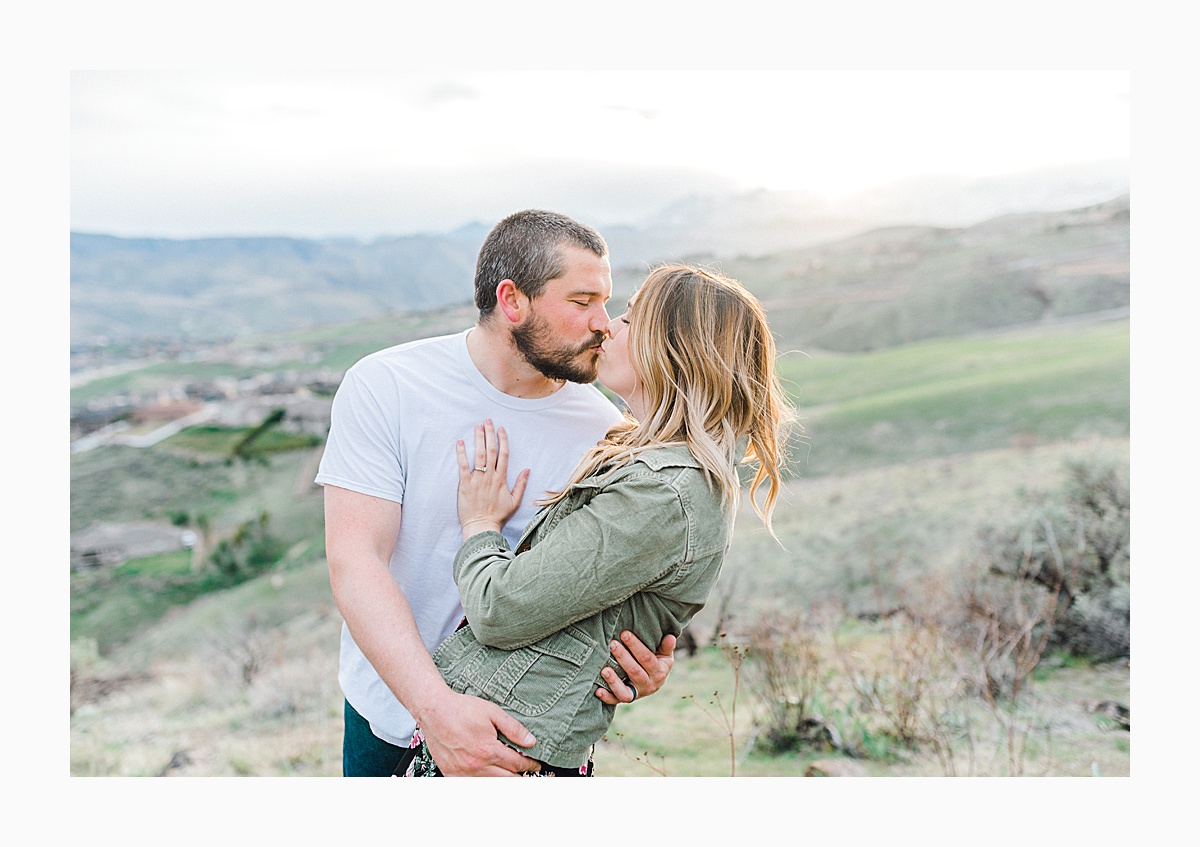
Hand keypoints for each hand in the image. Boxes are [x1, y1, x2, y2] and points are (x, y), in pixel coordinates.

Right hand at [417, 690, 540, 776]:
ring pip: (490, 786)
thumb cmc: (462, 709)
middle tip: (527, 774)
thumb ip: (513, 729)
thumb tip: (531, 742)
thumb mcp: (493, 713)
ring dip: (502, 782)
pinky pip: (471, 786)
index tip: (535, 765)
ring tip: (510, 776)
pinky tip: (488, 777)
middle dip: (520, 777)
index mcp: (489, 751)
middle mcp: (476, 766)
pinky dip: (483, 783)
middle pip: (506, 780)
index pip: (517, 765)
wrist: (434, 711)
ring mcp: (462, 773)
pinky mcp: (451, 774)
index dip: (529, 765)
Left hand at [455, 419, 529, 539]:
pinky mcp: (465, 484)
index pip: (504, 455)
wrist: (482, 526)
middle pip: (491, 451)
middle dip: (490, 434)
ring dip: (478, 439)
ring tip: (477, 426)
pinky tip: (460, 442)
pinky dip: (461, 453)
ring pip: (479, 455)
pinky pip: (463, 466)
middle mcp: (490, 476)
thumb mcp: (514, 501)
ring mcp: (478, 480)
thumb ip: (521, 484)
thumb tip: (528, 469)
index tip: (501, 429)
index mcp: (502, 479)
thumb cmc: (498, 516)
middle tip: (487, 421)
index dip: (503, 440)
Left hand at [596, 632, 675, 704]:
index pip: (647, 659)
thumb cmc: (657, 661)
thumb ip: (666, 647)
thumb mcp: (665, 655)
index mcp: (659, 672)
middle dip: (623, 657)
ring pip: (625, 691)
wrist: (654, 681)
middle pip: (635, 672)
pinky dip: (607, 697)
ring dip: (614, 681)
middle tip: (612, 644)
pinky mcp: (626, 698)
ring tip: (604, 670)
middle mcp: (648, 685)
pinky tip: (597, 690)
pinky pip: (615, 701)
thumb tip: (671, 637)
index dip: (636, 646)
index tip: (624, 634)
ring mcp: (636, 693)